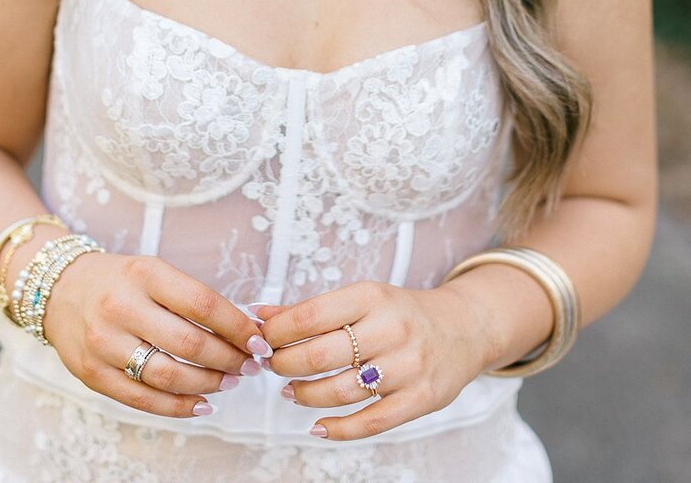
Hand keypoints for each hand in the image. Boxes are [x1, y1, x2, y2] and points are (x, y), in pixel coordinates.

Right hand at [42, 252, 270, 417]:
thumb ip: (192, 298)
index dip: (237, 326)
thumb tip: (244, 327)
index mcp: (144, 274)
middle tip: (249, 364)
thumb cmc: (119, 281)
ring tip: (229, 381)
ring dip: (208, 384)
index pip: (202, 304)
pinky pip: (143, 399)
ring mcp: (104, 344)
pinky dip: (178, 406)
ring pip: (168, 376)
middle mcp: (122, 307)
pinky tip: (201, 404)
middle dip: (228, 359)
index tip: (258, 339)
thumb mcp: (153, 271)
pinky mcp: (93, 375)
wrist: (59, 290)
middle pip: (189, 343)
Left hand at [254, 280, 491, 440]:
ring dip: (305, 395)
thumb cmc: (403, 312)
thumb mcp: (363, 298)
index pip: (311, 315)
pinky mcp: (420, 399)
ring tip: (291, 390)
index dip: (277, 331)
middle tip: (272, 365)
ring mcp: (408, 366)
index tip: (261, 338)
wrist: (464, 328)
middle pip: (321, 354)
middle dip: (285, 363)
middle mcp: (391, 329)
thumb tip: (261, 315)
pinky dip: (338, 429)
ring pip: (340, 390)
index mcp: (372, 297)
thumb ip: (313, 310)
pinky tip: (317, 426)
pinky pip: (370, 422)